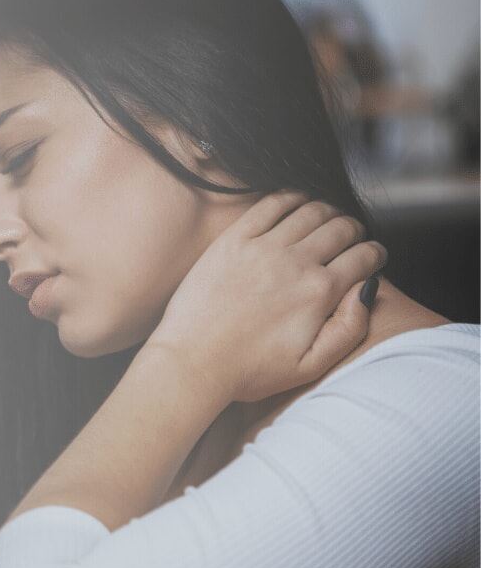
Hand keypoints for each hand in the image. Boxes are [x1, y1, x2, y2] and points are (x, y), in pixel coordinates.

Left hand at [146, 191, 386, 403]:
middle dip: (354, 230)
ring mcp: (262, 248)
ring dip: (327, 211)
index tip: (373, 256)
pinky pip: (269, 204)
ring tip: (327, 220)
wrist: (191, 361)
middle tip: (351, 237)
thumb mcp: (311, 366)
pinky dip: (290, 197)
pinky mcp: (233, 240)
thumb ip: (349, 329)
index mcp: (319, 293)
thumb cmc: (248, 370)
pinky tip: (295, 203)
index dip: (375, 254)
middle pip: (341, 228)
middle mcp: (295, 263)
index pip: (364, 256)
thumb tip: (367, 290)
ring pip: (310, 211)